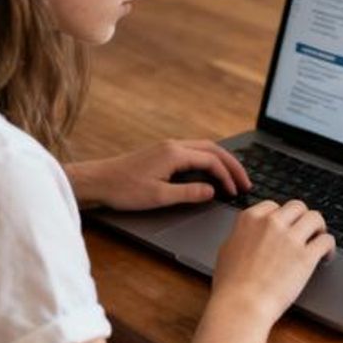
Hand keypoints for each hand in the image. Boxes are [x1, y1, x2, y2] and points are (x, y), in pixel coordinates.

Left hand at [64, 139, 250, 210]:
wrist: (97, 181)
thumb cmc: (123, 189)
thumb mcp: (159, 196)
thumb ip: (188, 193)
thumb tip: (212, 191)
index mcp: (174, 153)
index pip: (212, 160)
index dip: (227, 176)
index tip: (236, 192)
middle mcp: (173, 145)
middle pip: (213, 149)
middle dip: (232, 164)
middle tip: (246, 182)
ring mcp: (167, 147)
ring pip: (204, 148)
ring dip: (221, 160)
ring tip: (233, 176)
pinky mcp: (161, 152)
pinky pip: (193, 151)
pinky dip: (208, 160)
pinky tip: (210, 172)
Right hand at [211, 199, 335, 325]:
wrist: (241, 305)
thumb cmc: (230, 285)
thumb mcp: (227, 250)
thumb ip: (241, 236)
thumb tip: (248, 236)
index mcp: (250, 219)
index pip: (273, 206)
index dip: (282, 216)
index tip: (286, 225)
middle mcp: (271, 223)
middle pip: (297, 207)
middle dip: (302, 218)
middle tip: (305, 230)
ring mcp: (290, 238)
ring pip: (315, 218)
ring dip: (319, 227)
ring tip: (319, 239)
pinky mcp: (306, 256)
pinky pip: (326, 240)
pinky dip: (329, 247)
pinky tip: (325, 256)